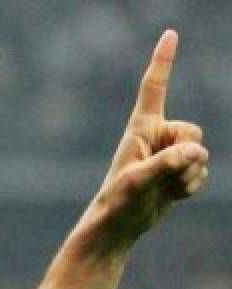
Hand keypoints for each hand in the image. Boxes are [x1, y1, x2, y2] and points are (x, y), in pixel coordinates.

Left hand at [89, 30, 208, 250]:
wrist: (119, 225)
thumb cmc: (118, 201)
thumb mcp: (138, 181)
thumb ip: (167, 164)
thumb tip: (196, 153)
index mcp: (141, 128)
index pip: (154, 88)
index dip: (163, 61)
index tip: (170, 34)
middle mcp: (158, 136)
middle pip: (193, 132)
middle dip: (185, 155)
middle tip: (160, 175)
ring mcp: (170, 153)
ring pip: (201, 155)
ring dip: (186, 176)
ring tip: (160, 188)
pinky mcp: (179, 170)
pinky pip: (201, 172)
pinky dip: (189, 187)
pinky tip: (168, 195)